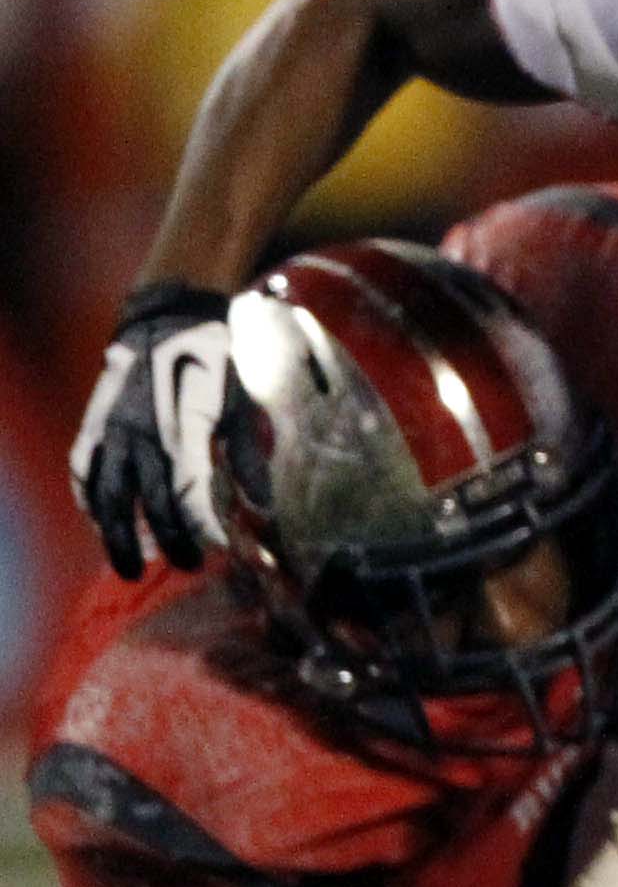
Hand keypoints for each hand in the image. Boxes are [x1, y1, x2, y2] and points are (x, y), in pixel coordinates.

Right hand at [73, 282, 232, 577]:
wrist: (167, 318)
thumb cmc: (214, 364)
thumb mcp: (241, 405)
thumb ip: (248, 458)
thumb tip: (265, 509)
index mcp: (183, 427)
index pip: (188, 490)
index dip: (201, 525)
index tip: (218, 548)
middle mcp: (141, 432)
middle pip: (147, 501)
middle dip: (166, 540)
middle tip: (184, 567)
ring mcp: (112, 428)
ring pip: (106, 494)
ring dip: (117, 534)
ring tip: (130, 565)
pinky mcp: (95, 423)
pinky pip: (84, 470)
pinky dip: (90, 500)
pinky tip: (101, 521)